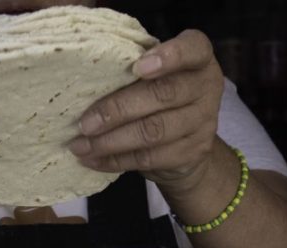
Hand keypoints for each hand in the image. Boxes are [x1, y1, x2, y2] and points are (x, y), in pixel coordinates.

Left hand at [67, 30, 224, 196]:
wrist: (187, 147)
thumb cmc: (160, 98)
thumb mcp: (154, 76)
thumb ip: (134, 70)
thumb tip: (84, 78)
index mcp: (198, 59)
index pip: (193, 48)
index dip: (168, 56)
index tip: (137, 67)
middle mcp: (206, 87)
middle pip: (163, 94)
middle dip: (118, 109)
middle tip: (85, 123)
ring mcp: (202, 122)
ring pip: (153, 131)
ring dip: (110, 141)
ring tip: (81, 145)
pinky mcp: (191, 153)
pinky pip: (148, 158)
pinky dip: (115, 160)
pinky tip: (92, 159)